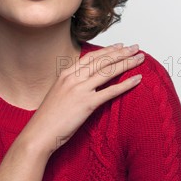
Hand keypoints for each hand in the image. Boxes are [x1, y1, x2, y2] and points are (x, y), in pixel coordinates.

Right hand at [24, 43, 144, 155]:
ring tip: (140, 58)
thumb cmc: (48, 118)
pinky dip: (126, 84)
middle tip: (136, 48)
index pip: (91, 57)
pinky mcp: (87, 104)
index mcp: (65, 74)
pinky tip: (137, 80)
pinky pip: (111, 91)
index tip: (120, 46)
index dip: (108, 50)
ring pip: (108, 71)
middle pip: (102, 60)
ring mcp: (80, 90)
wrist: (39, 133)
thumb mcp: (57, 94)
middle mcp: (73, 78)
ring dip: (127, 63)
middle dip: (122, 52)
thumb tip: (83, 83)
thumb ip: (70, 85)